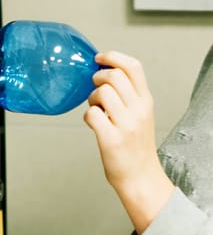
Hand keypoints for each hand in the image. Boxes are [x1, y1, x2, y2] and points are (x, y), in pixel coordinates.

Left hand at [84, 51, 173, 233]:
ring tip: (95, 108)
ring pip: (102, 93)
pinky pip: (91, 114)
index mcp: (145, 101)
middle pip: (114, 76)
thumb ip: (128, 96)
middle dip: (98, 78)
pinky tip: (92, 123)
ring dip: (92, 98)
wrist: (140, 177)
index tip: (99, 58)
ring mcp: (125, 125)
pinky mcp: (111, 139)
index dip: (113, 57)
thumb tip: (104, 76)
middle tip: (94, 88)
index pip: (133, 67)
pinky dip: (87, 116)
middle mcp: (138, 110)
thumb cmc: (135, 146)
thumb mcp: (140, 115)